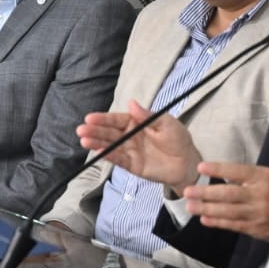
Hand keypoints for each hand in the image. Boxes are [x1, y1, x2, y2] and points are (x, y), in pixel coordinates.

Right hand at [77, 100, 201, 192]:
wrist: (187, 162)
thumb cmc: (178, 139)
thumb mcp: (166, 123)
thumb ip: (148, 116)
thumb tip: (132, 102)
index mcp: (136, 122)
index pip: (116, 119)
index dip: (103, 119)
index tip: (90, 118)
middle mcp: (129, 136)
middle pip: (109, 132)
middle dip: (95, 131)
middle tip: (81, 130)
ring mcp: (129, 150)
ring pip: (110, 146)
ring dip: (97, 143)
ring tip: (84, 140)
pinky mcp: (132, 165)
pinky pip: (118, 159)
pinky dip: (108, 156)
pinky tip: (98, 151)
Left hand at [185, 161, 268, 243]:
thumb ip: (249, 176)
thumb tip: (223, 174)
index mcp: (264, 178)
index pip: (237, 171)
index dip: (218, 169)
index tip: (202, 167)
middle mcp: (260, 195)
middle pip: (228, 193)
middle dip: (205, 193)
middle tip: (189, 191)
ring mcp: (258, 213)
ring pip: (227, 211)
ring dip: (206, 209)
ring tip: (191, 206)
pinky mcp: (256, 229)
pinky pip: (233, 225)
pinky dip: (217, 222)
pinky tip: (205, 219)